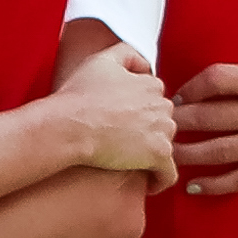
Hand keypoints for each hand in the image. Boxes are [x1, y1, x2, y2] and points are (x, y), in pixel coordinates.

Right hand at [53, 44, 176, 184]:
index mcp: (151, 85)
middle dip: (148, 130)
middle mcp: (162, 106)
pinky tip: (146, 182)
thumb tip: (145, 66)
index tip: (127, 121)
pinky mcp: (158, 155)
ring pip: (165, 145)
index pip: (155, 101)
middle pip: (162, 122)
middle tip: (125, 142)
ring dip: (152, 153)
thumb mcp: (102, 60)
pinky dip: (159, 179)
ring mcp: (162, 131)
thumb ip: (128, 55)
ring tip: (129, 161)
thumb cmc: (79, 96)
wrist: (69, 125)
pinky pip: (168, 173)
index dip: (140, 111)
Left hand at [177, 4, 237, 194]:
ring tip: (165, 151)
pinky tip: (193, 185)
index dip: (192, 85)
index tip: (177, 91)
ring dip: (189, 152)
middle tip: (159, 120)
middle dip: (181, 120)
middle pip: (214, 117)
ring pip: (221, 151)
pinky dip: (215, 185)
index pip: (221, 80)